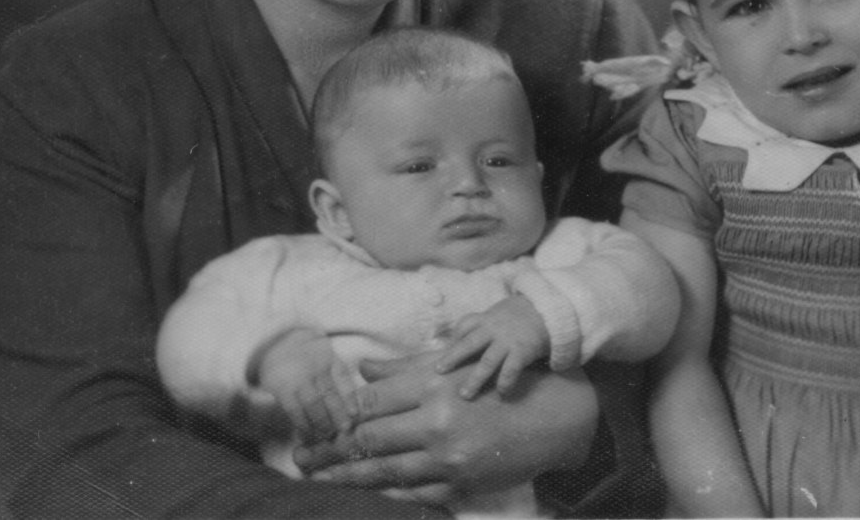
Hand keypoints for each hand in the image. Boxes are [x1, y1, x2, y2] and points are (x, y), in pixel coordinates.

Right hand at [255, 328, 355, 443]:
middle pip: (329, 392)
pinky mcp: (281, 386)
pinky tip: (308, 432)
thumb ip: (340, 381)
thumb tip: (355, 411)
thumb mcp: (328, 361)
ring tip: (327, 435)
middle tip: (344, 431)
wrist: (278, 345)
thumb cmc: (311, 360)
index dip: (350, 397)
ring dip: (321, 422)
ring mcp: (298, 375)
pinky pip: (294, 408)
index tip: (354, 414)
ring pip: (313, 402)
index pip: (343, 377)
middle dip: (337, 414)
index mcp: (330, 358)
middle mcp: (314, 364)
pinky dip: (302, 423)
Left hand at [293, 347, 597, 499]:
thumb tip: (363, 369)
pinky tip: (361, 492)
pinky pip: (411, 492)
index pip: (370, 403)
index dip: (337, 415)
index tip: (315, 423)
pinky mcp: (460, 484)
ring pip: (382, 471)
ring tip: (316, 477)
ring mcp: (448, 458)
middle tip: (300, 457)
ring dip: (344, 476)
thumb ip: (406, 369)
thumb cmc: (502, 384)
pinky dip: (383, 493)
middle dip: (329, 450)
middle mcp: (437, 422)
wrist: (559, 417)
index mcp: (434, 385)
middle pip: (368, 439)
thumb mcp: (456, 365)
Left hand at [434, 295, 550, 397]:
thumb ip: (486, 324)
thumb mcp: (501, 312)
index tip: (442, 355)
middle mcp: (494, 329)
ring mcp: (508, 340)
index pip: (464, 326)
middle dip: (452, 358)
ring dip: (475, 378)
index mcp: (487, 318)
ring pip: (487, 361)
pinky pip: (511, 369)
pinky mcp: (523, 351)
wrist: (552, 309)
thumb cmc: (525, 314)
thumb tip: (464, 340)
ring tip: (465, 395)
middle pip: (469, 343)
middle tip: (438, 372)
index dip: (452, 340)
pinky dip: (505, 382)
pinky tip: (502, 394)